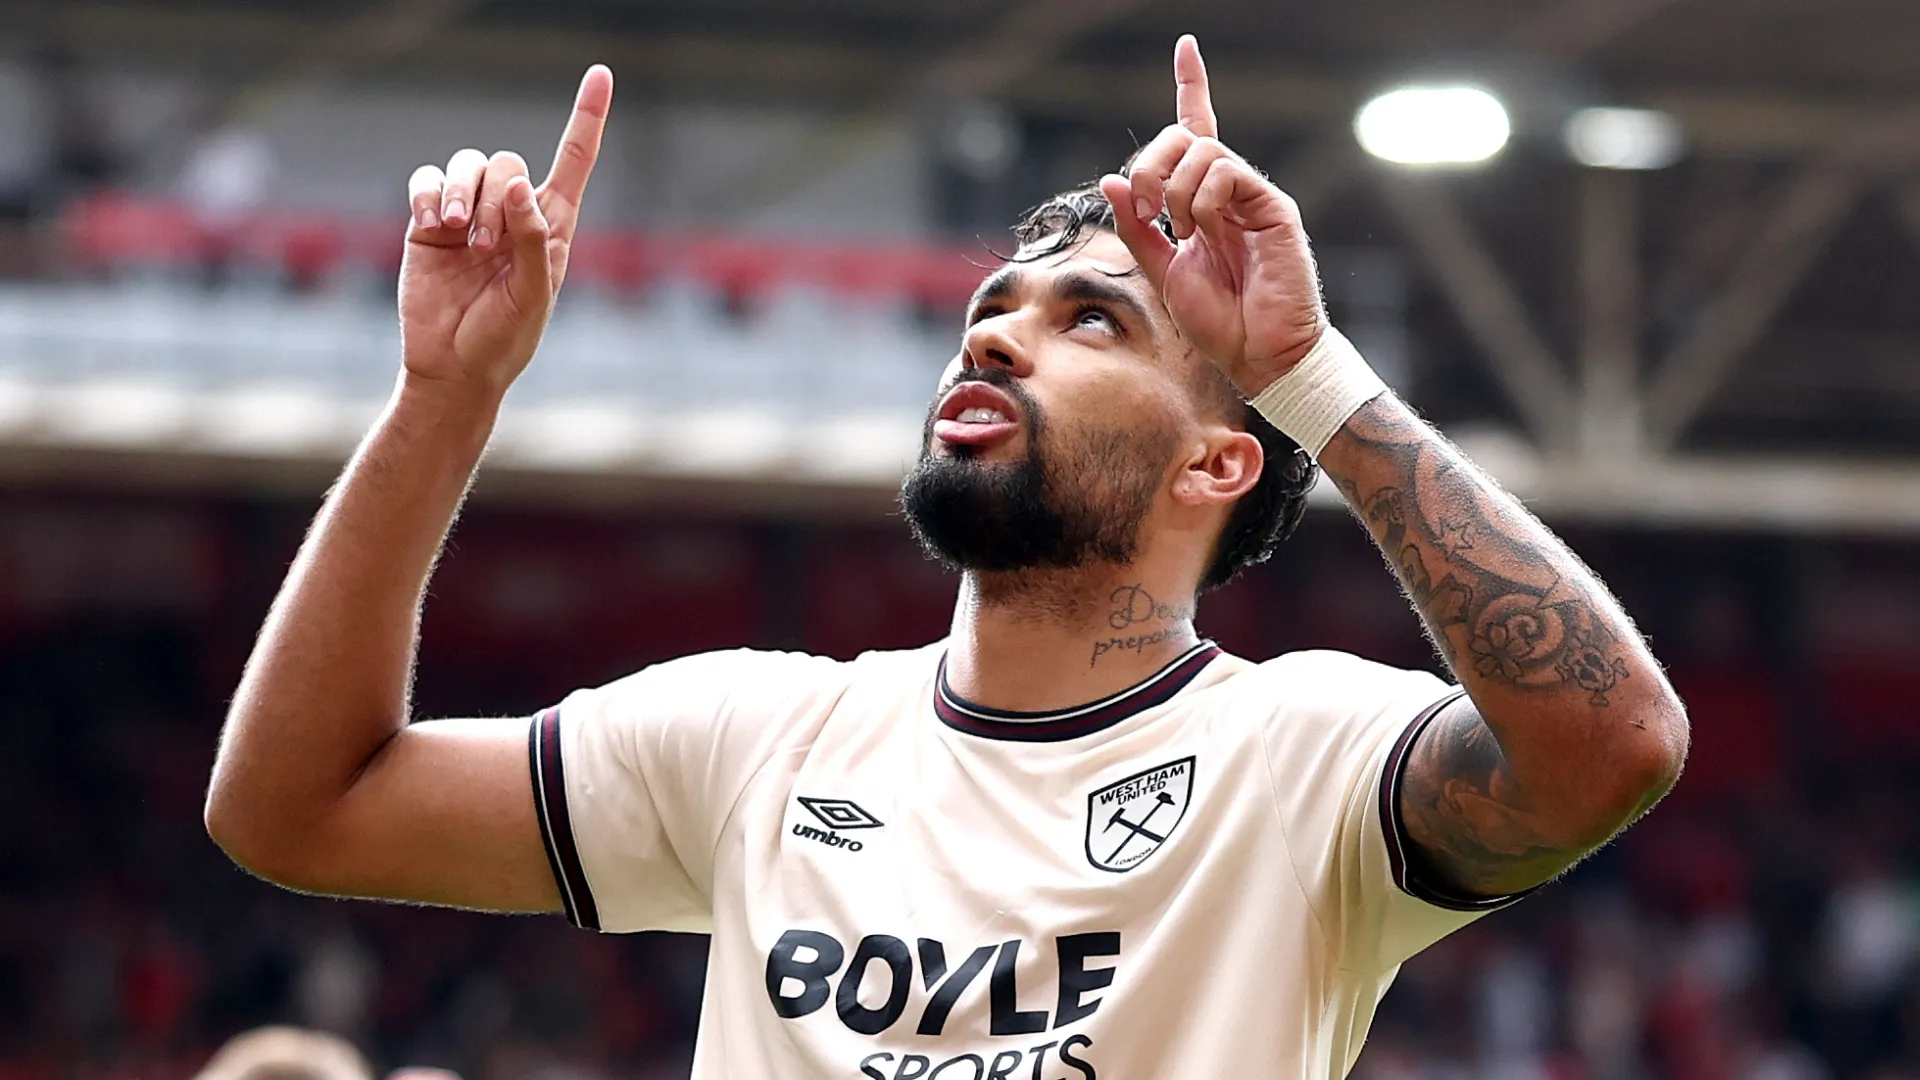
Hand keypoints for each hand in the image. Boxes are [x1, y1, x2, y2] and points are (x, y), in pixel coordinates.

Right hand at [397, 65, 612, 397]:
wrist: (452, 367)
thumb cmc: (504, 339)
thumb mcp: (532, 296)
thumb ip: (533, 241)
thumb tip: (521, 187)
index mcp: (551, 227)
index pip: (574, 161)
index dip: (587, 118)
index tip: (600, 74)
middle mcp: (512, 214)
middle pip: (509, 162)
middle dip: (497, 196)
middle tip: (487, 245)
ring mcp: (468, 216)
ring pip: (468, 165)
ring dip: (464, 193)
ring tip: (460, 234)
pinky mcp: (428, 222)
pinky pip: (427, 179)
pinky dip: (429, 192)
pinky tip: (432, 222)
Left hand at [1097, 37, 1325, 395]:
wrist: (1259, 355)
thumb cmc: (1220, 322)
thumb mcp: (1161, 271)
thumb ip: (1136, 227)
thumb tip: (1111, 181)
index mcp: (1204, 202)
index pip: (1197, 130)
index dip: (1192, 86)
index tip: (1186, 46)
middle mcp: (1230, 191)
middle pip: (1184, 136)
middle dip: (1149, 162)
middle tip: (1143, 207)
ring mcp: (1253, 196)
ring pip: (1202, 149)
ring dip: (1172, 187)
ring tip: (1178, 231)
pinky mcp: (1274, 206)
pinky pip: (1226, 172)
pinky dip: (1200, 199)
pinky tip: (1201, 232)